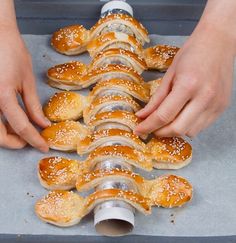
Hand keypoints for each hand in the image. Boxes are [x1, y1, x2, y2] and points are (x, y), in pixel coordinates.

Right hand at [0, 26, 49, 150]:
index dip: (34, 140)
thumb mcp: (27, 80)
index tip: (43, 146)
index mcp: (3, 95)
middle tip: (29, 140)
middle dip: (15, 142)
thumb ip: (33, 106)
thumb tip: (42, 124)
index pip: (22, 127)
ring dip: (5, 135)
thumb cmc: (12, 52)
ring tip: (21, 131)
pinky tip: (8, 120)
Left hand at [135, 24, 234, 137]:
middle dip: (161, 132)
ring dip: (175, 130)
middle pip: (178, 129)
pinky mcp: (222, 108)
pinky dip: (188, 126)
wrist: (219, 42)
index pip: (164, 115)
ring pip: (190, 132)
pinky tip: (182, 117)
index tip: (139, 130)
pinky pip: (201, 127)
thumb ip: (156, 99)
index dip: (148, 126)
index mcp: (188, 85)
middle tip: (151, 128)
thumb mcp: (169, 74)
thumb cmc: (192, 53)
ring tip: (167, 121)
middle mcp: (204, 97)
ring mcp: (216, 104)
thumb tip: (142, 115)